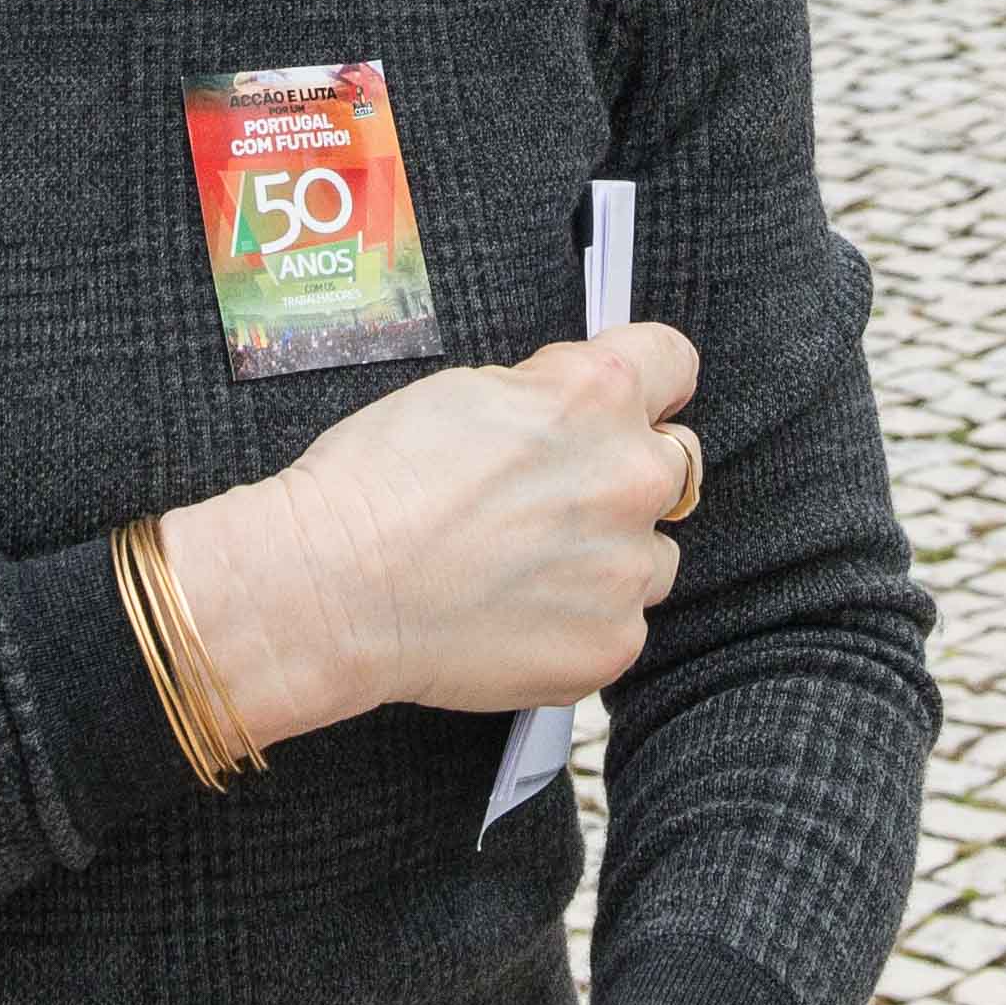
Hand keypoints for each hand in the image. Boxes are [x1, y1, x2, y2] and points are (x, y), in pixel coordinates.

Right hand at [159, 322, 699, 739]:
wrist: (332, 589)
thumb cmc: (375, 485)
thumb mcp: (466, 390)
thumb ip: (549, 394)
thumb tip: (575, 407)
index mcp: (597, 395)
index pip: (673, 362)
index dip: (650, 382)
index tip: (638, 400)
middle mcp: (630, 476)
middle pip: (673, 464)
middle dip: (623, 476)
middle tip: (553, 502)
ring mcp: (626, 567)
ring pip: (652, 555)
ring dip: (609, 557)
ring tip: (524, 568)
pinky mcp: (611, 642)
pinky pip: (620, 623)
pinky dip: (580, 621)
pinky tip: (516, 615)